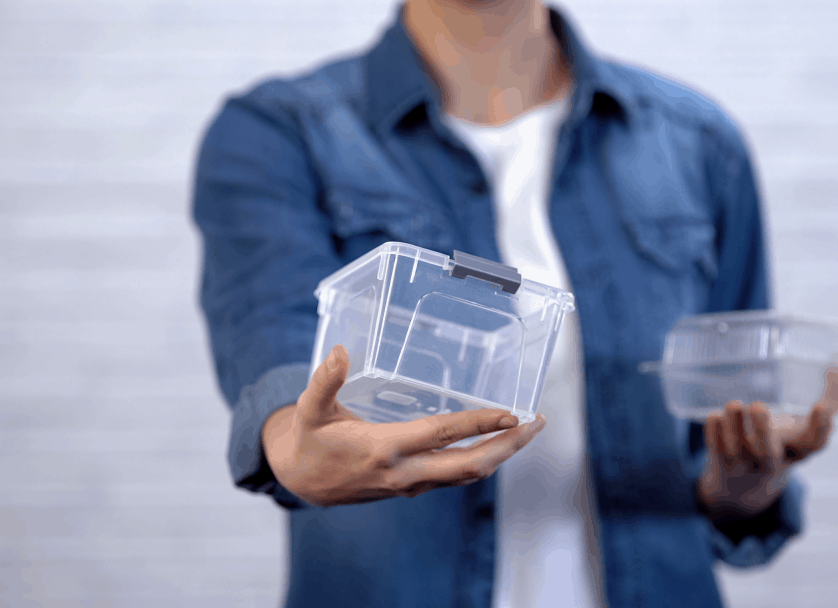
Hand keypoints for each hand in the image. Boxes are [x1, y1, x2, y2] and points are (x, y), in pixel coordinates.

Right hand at [262, 345, 544, 506]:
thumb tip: (340, 351)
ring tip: (527, 430)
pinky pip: (456, 477)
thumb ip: (324, 380)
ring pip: (467, 475)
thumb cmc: (309, 440)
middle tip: (537, 423)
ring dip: (501, 454)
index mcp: (384, 449)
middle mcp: (404, 472)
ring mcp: (412, 484)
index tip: (510, 413)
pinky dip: (481, 460)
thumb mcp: (310, 409)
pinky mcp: (413, 487)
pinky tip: (495, 443)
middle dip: (507, 447)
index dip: (477, 424)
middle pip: (468, 466)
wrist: (300, 482)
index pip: (441, 435)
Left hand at [697, 366, 837, 523]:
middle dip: (761, 429)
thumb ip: (829, 399)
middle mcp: (771, 459)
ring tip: (735, 404)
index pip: (815, 443)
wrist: (744, 488)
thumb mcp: (805, 427)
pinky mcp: (720, 461)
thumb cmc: (782, 444)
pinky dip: (713, 429)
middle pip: (767, 453)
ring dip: (733, 423)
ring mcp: (744, 463)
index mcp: (798, 449)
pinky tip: (715, 416)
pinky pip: (714, 446)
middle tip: (758, 405)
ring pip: (735, 448)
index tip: (821, 406)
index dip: (821, 427)